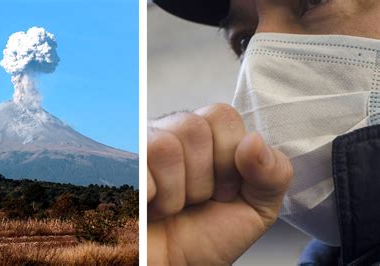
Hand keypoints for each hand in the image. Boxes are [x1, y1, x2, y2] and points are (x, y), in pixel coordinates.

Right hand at [147, 104, 292, 264]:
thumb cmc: (208, 237)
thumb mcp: (257, 210)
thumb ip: (273, 174)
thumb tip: (254, 140)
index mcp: (208, 138)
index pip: (222, 116)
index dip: (228, 158)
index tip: (225, 191)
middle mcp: (173, 134)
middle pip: (193, 128)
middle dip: (203, 179)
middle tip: (197, 201)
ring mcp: (142, 148)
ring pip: (165, 147)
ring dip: (175, 194)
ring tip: (172, 208)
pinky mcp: (120, 168)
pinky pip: (138, 168)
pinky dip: (151, 199)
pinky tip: (150, 208)